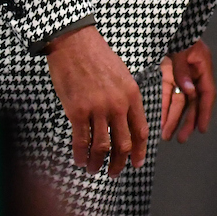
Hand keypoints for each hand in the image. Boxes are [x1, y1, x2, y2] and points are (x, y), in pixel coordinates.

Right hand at [46, 25, 147, 177]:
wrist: (75, 43)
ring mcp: (98, 108)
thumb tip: (125, 122)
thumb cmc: (98, 57)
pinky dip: (81, 155)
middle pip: (123, 144)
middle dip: (119, 163)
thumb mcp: (122, 76)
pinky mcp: (77, 110)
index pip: (141, 130)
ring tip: (94, 169)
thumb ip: (125, 98)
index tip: (136, 163)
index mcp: (132, 95)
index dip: (139, 151)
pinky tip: (80, 160)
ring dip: (98, 163)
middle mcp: (118, 104)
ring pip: (102, 146)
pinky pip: (81, 141)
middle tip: (114, 172)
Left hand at [160, 40, 215, 142]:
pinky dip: (165, 107)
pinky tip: (160, 121)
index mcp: (202, 64)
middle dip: (188, 121)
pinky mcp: (168, 73)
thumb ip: (183, 69)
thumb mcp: (180, 48)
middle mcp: (193, 71)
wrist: (164, 19)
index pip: (207, 92)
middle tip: (182, 138)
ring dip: (174, 118)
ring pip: (180, 100)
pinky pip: (169, 94)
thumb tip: (188, 89)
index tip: (202, 128)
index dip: (205, 111)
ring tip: (167, 135)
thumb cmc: (177, 30)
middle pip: (193, 101)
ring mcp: (181, 73)